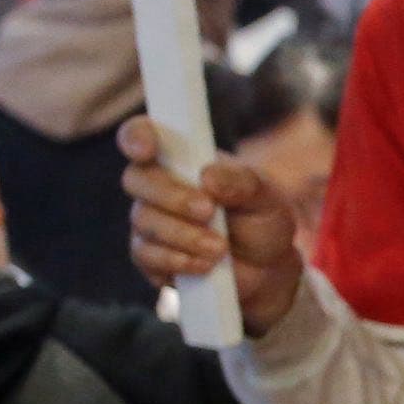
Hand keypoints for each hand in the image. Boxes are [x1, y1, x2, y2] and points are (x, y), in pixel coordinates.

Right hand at [121, 116, 305, 331]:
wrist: (267, 269)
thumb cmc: (261, 220)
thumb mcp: (265, 197)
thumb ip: (241, 182)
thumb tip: (208, 178)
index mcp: (180, 157)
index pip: (141, 134)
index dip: (137, 136)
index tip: (147, 150)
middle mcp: (157, 185)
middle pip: (136, 179)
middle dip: (172, 197)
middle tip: (209, 211)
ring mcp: (149, 220)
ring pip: (144, 220)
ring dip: (184, 234)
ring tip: (221, 247)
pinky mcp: (149, 256)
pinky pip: (147, 255)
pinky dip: (178, 259)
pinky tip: (205, 264)